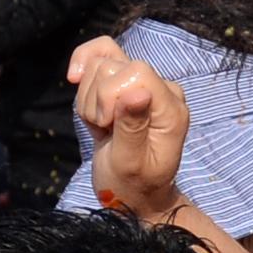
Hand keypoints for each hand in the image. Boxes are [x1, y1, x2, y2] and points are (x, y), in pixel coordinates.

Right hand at [69, 38, 191, 215]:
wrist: (133, 193)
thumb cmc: (133, 185)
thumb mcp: (130, 164)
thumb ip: (133, 127)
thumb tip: (138, 92)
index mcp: (171, 108)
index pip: (135, 72)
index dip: (109, 95)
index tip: (107, 126)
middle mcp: (162, 89)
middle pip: (112, 65)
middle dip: (95, 100)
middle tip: (105, 131)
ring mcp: (144, 84)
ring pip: (100, 64)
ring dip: (88, 98)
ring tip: (102, 126)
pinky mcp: (126, 82)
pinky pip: (98, 58)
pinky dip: (84, 78)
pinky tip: (80, 91)